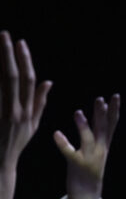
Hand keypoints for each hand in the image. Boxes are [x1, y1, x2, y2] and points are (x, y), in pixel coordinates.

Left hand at [0, 31, 51, 170]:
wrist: (0, 163)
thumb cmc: (14, 142)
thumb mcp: (31, 124)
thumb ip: (39, 102)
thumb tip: (47, 81)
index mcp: (28, 111)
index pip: (28, 80)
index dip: (25, 60)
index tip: (20, 43)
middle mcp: (16, 112)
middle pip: (13, 78)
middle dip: (9, 55)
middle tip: (4, 35)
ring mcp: (4, 116)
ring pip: (2, 84)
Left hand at [54, 94, 119, 198]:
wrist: (87, 193)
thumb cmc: (88, 168)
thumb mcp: (97, 149)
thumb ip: (97, 132)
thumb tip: (98, 113)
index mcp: (104, 145)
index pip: (111, 124)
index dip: (114, 110)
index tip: (116, 96)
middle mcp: (100, 150)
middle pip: (103, 129)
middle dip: (102, 114)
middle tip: (101, 99)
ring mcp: (90, 158)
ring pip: (88, 139)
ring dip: (83, 126)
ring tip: (77, 112)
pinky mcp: (78, 165)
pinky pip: (70, 152)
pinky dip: (64, 143)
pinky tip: (57, 134)